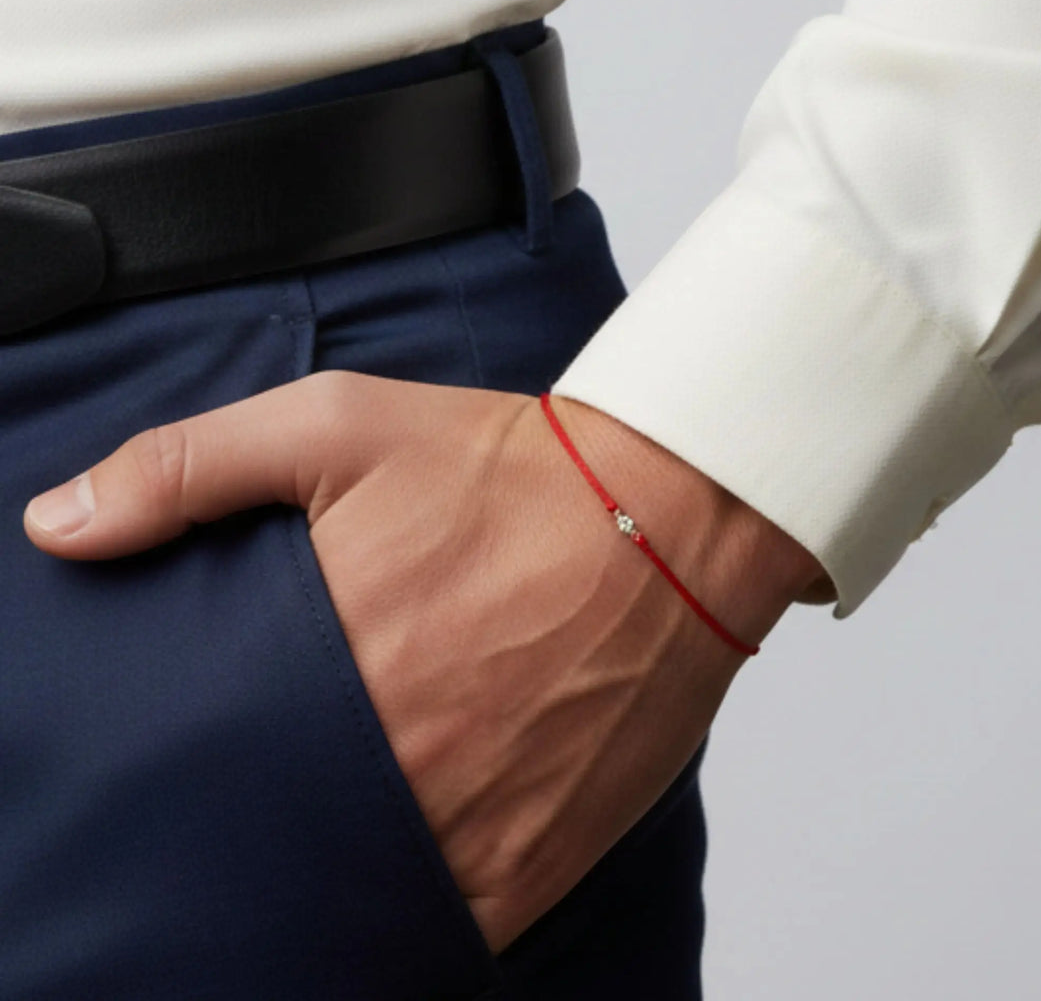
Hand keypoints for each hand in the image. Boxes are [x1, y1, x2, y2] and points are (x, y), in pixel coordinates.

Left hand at [23, 371, 822, 951]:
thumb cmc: (510, 468)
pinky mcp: (542, 856)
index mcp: (333, 662)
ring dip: (338, 869)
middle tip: (279, 779)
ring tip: (346, 813)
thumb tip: (60, 524)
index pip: (205, 770)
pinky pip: (450, 925)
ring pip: (360, 900)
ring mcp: (476, 821)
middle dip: (260, 822)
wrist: (668, 511)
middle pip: (277, 840)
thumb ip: (190, 469)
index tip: (195, 761)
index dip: (183, 779)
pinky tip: (417, 843)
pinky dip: (419, 902)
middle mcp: (400, 759)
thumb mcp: (339, 426)